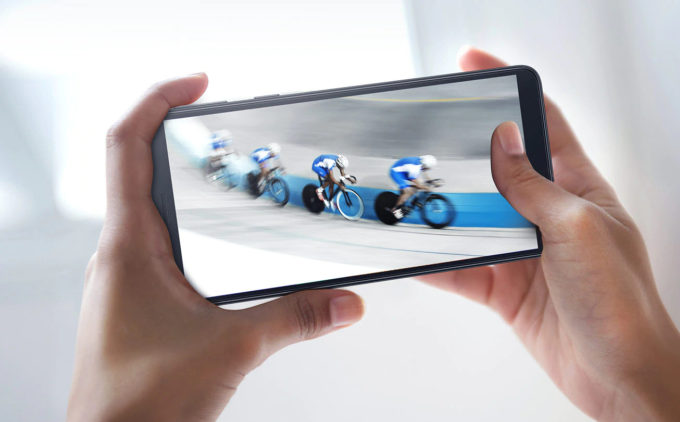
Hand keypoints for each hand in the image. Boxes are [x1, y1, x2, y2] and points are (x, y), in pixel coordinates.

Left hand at [67, 74, 364, 421]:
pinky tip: (227, 242)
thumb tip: (344, 300)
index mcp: (130, 246)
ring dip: (189, 183)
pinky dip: (195, 226)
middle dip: (182, 137)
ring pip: (155, 209)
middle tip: (224, 125)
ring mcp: (131, 279)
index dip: (158, 101)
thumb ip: (296, 317)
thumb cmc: (138, 405)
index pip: (127, 145)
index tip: (197, 85)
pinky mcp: (144, 302)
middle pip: (141, 167)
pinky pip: (167, 244)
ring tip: (230, 173)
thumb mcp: (232, 348)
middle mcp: (124, 255)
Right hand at [421, 48, 679, 420]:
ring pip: (473, 219)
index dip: (509, 92)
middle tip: (421, 138)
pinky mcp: (505, 286)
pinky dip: (437, 261)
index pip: (541, 124)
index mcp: (576, 188)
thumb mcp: (576, 228)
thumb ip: (533, 186)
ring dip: (442, 210)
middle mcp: (547, 214)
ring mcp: (523, 251)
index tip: (472, 68)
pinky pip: (462, 267)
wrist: (618, 375)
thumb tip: (503, 140)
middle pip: (496, 170)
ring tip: (405, 196)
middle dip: (461, 153)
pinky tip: (412, 253)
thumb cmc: (619, 300)